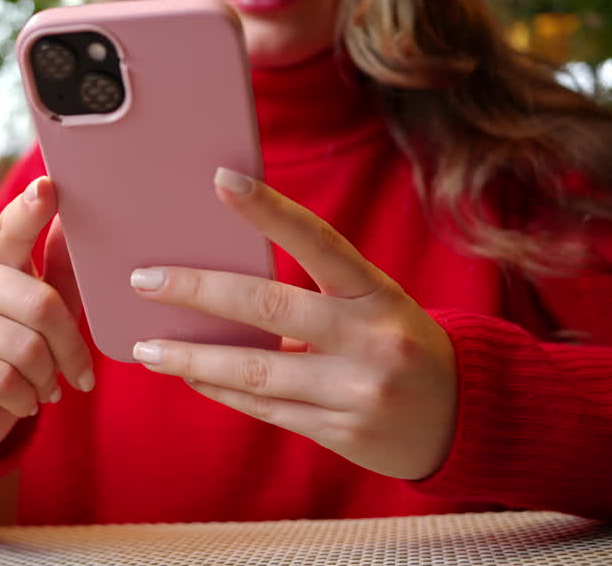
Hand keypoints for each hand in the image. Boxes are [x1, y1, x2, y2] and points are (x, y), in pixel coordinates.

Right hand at [0, 176, 94, 457]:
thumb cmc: (16, 348)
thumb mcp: (45, 306)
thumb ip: (61, 265)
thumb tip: (74, 217)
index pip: (12, 228)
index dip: (30, 210)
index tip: (49, 187)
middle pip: (38, 304)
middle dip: (70, 349)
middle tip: (82, 375)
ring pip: (23, 349)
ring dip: (48, 379)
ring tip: (49, 390)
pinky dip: (24, 399)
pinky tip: (25, 402)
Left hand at [129, 168, 457, 479]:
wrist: (466, 420)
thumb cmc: (401, 344)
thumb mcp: (376, 304)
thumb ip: (317, 292)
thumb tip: (225, 281)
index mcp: (378, 292)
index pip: (318, 240)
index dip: (270, 210)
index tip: (222, 179)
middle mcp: (370, 339)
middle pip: (268, 307)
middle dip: (198, 291)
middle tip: (144, 280)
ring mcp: (356, 390)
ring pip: (255, 369)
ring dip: (192, 356)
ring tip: (147, 346)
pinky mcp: (341, 432)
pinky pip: (265, 408)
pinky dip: (221, 389)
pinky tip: (189, 374)